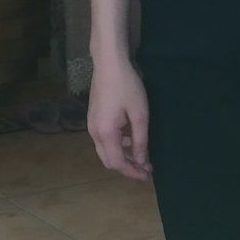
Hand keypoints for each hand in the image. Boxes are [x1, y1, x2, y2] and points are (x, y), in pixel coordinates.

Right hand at [86, 57, 152, 180]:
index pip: (117, 163)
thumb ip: (140, 141)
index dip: (132, 172)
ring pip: (106, 151)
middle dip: (127, 167)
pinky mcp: (93, 119)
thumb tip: (141, 161)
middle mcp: (94, 133)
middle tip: (146, 168)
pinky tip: (131, 139)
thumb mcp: (139, 114)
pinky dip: (118, 145)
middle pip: (109, 160)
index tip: (148, 175)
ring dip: (123, 156)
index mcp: (105, 134)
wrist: (109, 64)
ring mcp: (91, 126)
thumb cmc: (127, 86)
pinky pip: (104, 140)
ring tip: (142, 154)